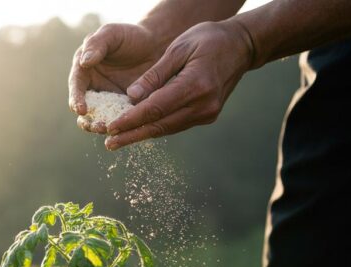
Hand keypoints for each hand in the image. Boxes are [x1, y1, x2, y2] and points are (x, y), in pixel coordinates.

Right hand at [68, 23, 165, 133]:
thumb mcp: (111, 34)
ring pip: (100, 119)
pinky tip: (126, 131)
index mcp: (83, 71)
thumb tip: (84, 62)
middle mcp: (92, 89)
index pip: (76, 87)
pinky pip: (120, 121)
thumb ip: (96, 45)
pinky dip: (121, 128)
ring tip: (109, 130)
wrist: (155, 44)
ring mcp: (108, 101)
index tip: (81, 109)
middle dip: (88, 121)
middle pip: (84, 110)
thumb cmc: (129, 36)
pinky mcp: (124, 109)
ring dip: (101, 127)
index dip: (76, 99)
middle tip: (97, 125)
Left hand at [105, 20, 253, 149]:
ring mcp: (207, 113)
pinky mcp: (206, 116)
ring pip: (167, 128)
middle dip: (132, 135)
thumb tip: (131, 96)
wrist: (241, 46)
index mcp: (196, 85)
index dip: (131, 119)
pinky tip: (137, 131)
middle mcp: (203, 105)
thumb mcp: (178, 48)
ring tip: (117, 140)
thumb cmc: (208, 39)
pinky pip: (175, 124)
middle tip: (109, 143)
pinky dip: (156, 127)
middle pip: (160, 125)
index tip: (111, 127)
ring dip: (141, 135)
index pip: (156, 108)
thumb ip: (155, 75)